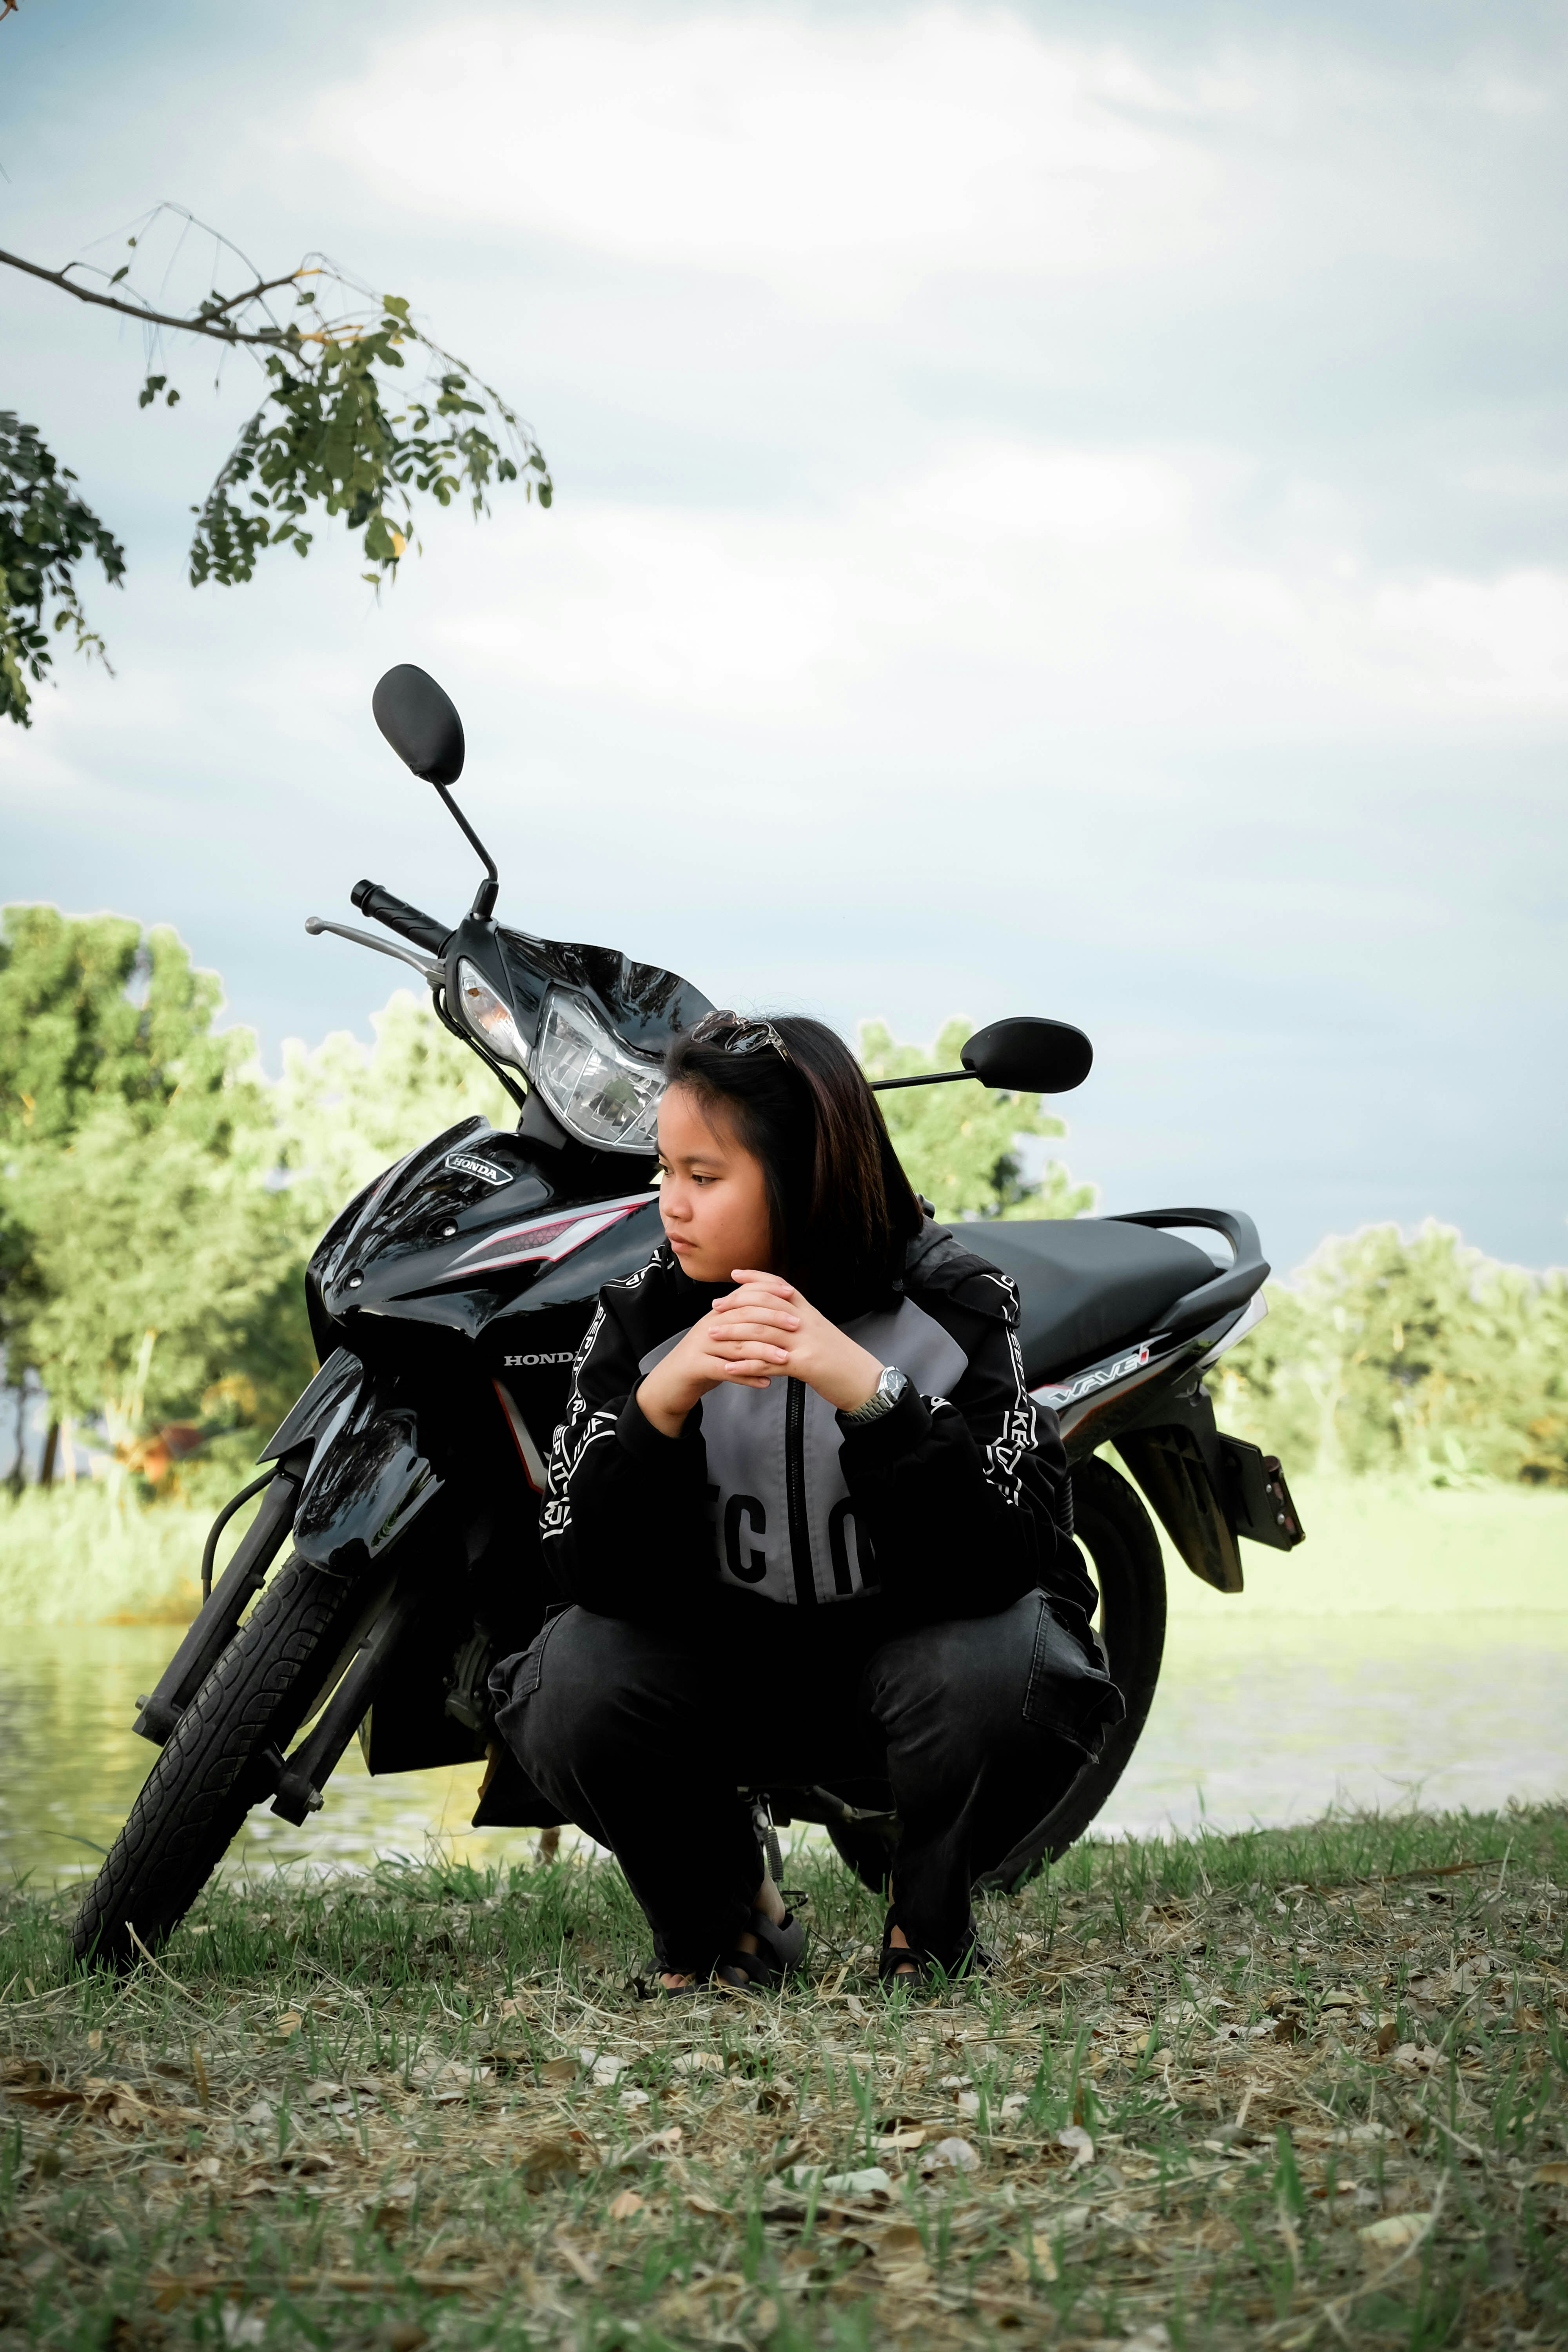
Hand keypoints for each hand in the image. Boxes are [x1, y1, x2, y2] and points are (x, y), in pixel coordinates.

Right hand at [636, 1298, 790, 1437]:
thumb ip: (743, 1324)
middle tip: (797, 1326)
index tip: (792, 1295)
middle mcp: (708, 1326)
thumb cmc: (703, 1360)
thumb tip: (773, 1309)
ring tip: (786, 1358)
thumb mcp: (723, 1338)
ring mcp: (700, 1346)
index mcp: (717, 1316)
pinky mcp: (695, 1367)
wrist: (670, 1383)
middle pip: (743, 1318)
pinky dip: (747, 1377)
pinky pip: (725, 1371)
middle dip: (772, 1319)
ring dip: (763, 1352)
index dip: (767, 1293)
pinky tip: (765, 1382)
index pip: (744, 1297)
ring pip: (736, 1345)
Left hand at [712, 1271, 884, 1415]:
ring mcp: (805, 1342)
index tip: (735, 1275)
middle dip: (735, 1305)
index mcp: (808, 1311)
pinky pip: (768, 1362)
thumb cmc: (838, 1357)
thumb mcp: (819, 1330)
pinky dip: (745, 1365)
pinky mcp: (804, 1364)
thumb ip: (798, 1319)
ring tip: (712, 1334)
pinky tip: (729, 1367)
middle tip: (715, 1307)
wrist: (862, 1379)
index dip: (756, 1278)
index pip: (779, 1286)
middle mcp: (805, 1321)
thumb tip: (775, 1312)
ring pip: (761, 1331)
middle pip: (764, 1305)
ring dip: (733, 1333)